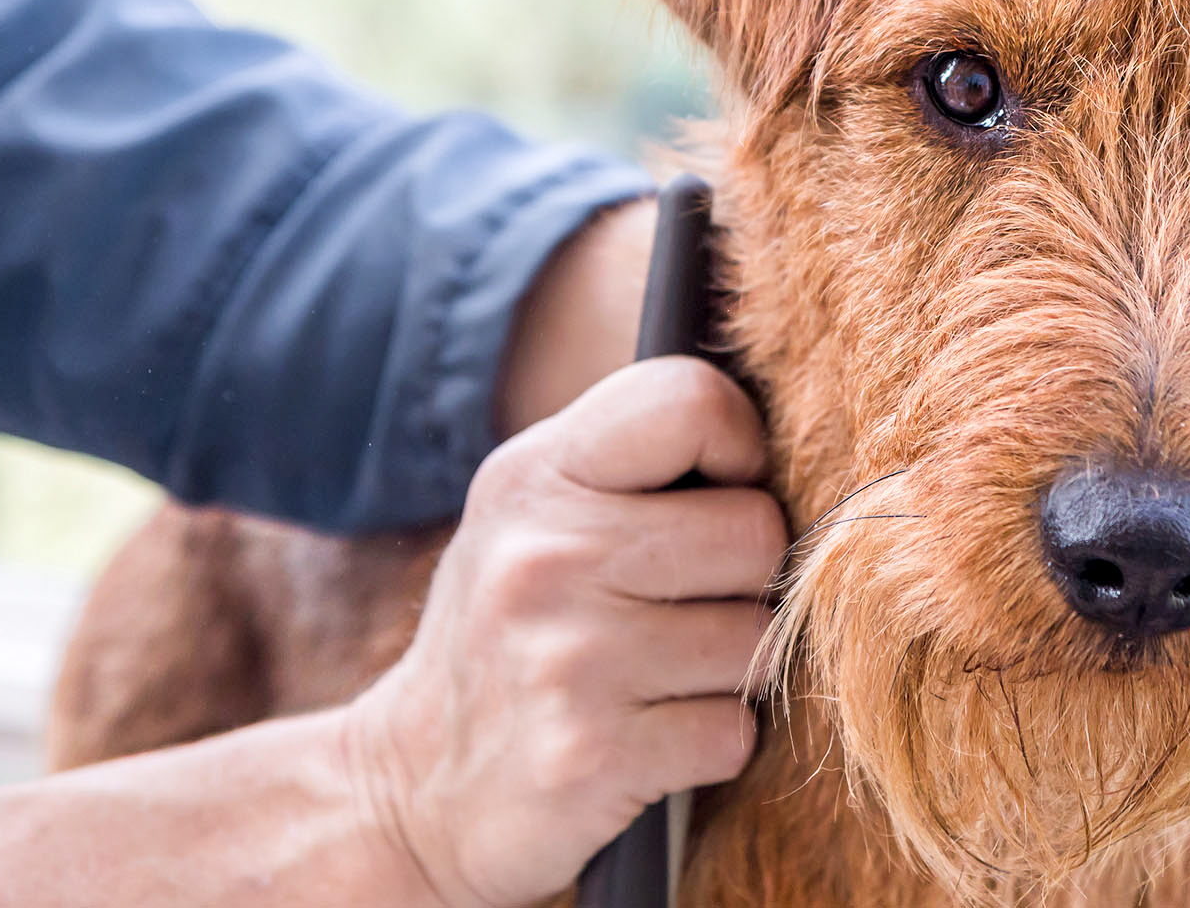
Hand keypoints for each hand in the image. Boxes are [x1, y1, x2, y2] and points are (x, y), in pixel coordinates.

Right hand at [342, 357, 785, 906]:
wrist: (412, 789)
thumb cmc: (509, 636)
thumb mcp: (531, 518)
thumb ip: (632, 467)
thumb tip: (777, 442)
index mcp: (534, 477)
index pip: (689, 400)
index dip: (737, 446)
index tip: (714, 496)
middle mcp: (546, 556)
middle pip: (756, 532)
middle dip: (742, 581)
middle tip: (676, 611)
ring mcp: (568, 659)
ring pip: (757, 640)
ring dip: (728, 671)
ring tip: (654, 679)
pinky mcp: (591, 755)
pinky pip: (734, 731)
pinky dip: (709, 743)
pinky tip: (646, 738)